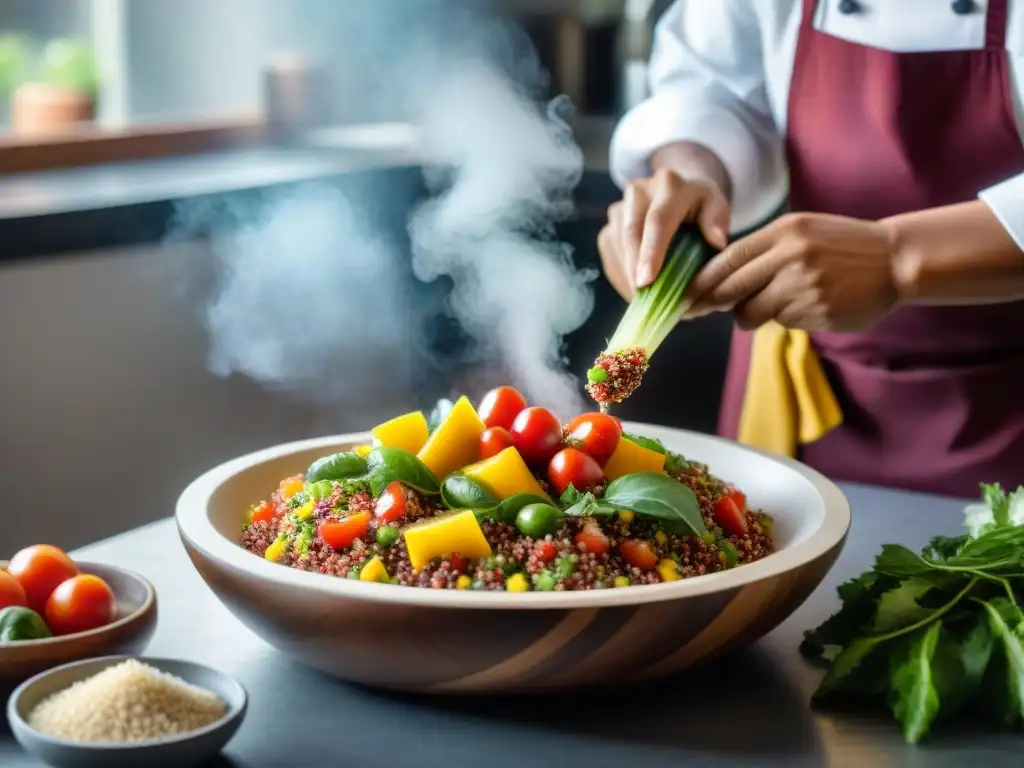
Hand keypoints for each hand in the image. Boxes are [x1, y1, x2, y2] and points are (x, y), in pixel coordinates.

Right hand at [598, 159, 730, 302]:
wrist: (676, 193)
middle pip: (631, 233)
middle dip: (634, 268)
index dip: (651, 251)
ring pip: (616, 245)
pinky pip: (609, 254)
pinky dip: (620, 275)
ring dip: (627, 275)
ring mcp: (620, 207)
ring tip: (644, 300)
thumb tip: (717, 241)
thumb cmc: (700, 207)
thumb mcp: (716, 207)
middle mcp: (639, 191)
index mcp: (669, 185)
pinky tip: (634, 290)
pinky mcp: (610, 225)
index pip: (657, 220)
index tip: (647, 280)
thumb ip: (717, 221)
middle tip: (642, 299)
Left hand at [684, 212, 899, 331]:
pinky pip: (782, 322)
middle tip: (699, 309)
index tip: (685, 295)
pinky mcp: (818, 312)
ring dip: (753, 314)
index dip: (701, 282)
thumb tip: (715, 280)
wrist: (894, 259)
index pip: (727, 260)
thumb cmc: (839, 244)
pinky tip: (809, 304)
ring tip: (777, 301)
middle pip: (731, 289)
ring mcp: (804, 286)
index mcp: (783, 232)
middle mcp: (791, 257)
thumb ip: (762, 250)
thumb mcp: (800, 231)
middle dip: (712, 303)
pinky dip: (786, 318)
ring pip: (753, 312)